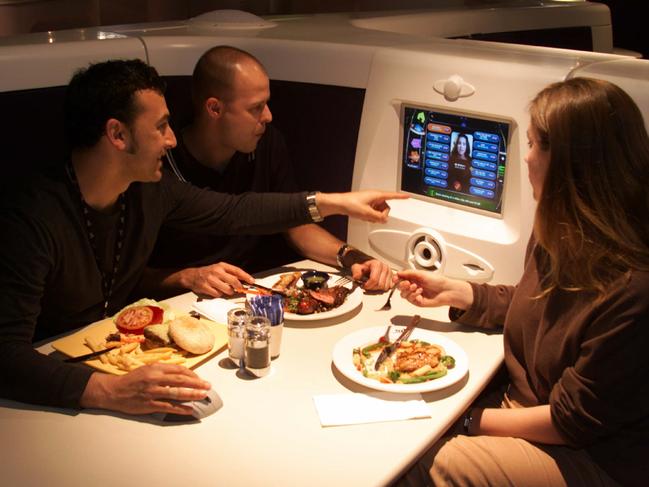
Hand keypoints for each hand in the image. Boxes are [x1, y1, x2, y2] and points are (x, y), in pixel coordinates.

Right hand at [80, 363, 210, 415]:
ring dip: (191, 395)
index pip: (179, 370)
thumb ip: (164, 369)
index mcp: (156, 368)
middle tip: (208, 386)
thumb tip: (182, 372)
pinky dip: (180, 409)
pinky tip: (190, 409)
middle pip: (180, 381)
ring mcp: (152, 392)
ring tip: (203, 396)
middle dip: (196, 384)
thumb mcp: (148, 368)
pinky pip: (168, 406)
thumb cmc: (133, 379)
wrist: (115, 391)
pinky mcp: (149, 404)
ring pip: (176, 393)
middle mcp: (155, 379)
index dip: (192, 375)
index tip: (200, 379)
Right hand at [180, 262, 253, 297]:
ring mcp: (211, 279)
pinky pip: (218, 294)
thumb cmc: (209, 273)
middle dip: (239, 287)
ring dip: (229, 292)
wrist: (192, 276)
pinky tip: (216, 291)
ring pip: (227, 290)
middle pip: (234, 281)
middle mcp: (217, 271)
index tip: (252, 281)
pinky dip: (219, 294)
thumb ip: (230, 274)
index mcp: (222, 266)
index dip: (246, 276)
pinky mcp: (206, 287)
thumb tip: (243, 281)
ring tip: (225, 289)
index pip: (237, 270)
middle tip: (240, 289)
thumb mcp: (219, 269)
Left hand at [316, 190, 407, 223]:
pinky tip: (363, 216)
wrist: (339, 204)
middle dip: (381, 214)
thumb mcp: (367, 213)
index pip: (392, 196)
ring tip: (365, 216)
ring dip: (374, 216)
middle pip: (385, 207)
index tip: (408, 196)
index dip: (401, 197)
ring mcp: (370, 201)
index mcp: (377, 195)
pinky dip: (370, 216)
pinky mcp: (366, 204)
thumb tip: (384, 219)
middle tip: (373, 217)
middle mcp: (374, 197)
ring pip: (379, 211)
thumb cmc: (350, 204)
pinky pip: (373, 212)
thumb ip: (378, 217)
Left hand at [351, 260, 392, 290]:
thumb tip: (356, 276)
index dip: (368, 285)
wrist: (369, 267)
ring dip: (378, 289)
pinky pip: (389, 287)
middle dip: (372, 288)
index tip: (364, 285)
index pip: (374, 279)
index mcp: (377, 264)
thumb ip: (356, 271)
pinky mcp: (392, 277)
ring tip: (372, 285)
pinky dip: (383, 288)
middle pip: (380, 284)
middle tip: (367, 286)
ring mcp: (390, 272)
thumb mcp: (357, 267)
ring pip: (385, 287)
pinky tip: (378, 285)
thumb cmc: (364, 268)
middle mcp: (385, 267)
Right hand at [396, 269, 472, 308]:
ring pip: (403, 294)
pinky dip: (414, 295)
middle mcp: (413, 286)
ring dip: (408, 291)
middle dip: (402, 285)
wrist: (445, 291)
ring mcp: (414, 294)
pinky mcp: (417, 302)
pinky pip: (410, 300)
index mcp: (413, 278)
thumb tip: (398, 273)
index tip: (396, 279)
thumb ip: (408, 273)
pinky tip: (420, 293)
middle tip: (408, 283)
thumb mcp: (421, 274)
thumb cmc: (437, 281)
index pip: (400, 279)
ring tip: (416, 287)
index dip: (396, 279)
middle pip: (400, 287)